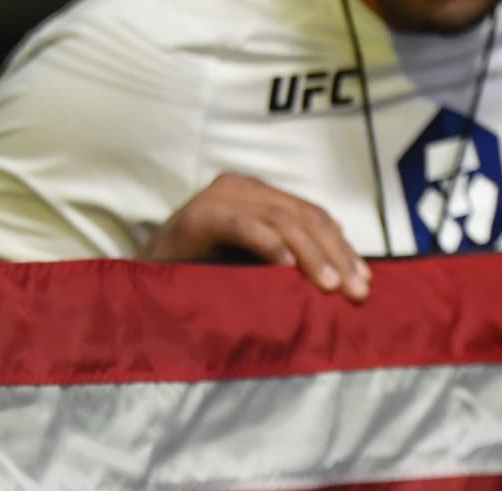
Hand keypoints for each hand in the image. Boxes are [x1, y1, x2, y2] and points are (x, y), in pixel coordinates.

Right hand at [142, 172, 371, 302]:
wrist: (138, 280)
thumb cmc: (192, 276)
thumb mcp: (245, 265)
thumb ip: (281, 262)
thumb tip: (336, 279)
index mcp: (258, 197)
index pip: (312, 218)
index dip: (342, 249)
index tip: (364, 283)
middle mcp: (243, 188)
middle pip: (305, 217)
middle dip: (335, 255)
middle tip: (355, 291)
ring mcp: (222, 197)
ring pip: (282, 220)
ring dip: (310, 254)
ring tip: (328, 285)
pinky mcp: (201, 214)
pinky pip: (244, 225)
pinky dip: (268, 244)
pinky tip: (285, 266)